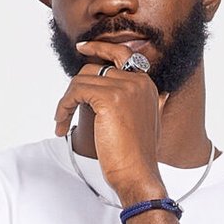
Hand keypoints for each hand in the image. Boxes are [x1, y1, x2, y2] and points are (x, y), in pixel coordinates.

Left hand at [53, 42, 165, 204]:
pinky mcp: (110, 98)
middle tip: (63, 109)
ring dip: (66, 103)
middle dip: (74, 89)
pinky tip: (62, 125)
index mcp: (147, 85)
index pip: (121, 54)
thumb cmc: (137, 157)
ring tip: (61, 123)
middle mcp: (138, 81)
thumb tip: (162, 95)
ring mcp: (125, 88)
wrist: (138, 175)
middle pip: (94, 69)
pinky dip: (64, 107)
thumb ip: (151, 104)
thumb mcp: (150, 124)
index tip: (81, 48)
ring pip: (81, 81)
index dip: (100, 47)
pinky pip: (76, 91)